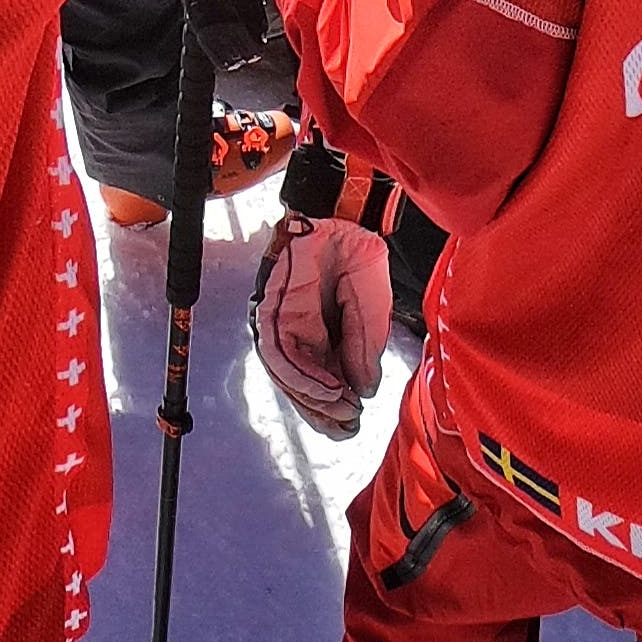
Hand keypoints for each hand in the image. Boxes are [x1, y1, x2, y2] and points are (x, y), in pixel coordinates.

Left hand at [251, 212, 392, 437]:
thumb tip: (366, 390)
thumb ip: (366, 346)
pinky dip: (303, 377)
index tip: (353, 423)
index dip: (337, 405)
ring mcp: (282, 325)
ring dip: (315, 399)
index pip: (325, 379)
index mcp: (324, 334)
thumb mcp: (371, 306)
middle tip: (345, 428)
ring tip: (340, 413)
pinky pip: (279, 354)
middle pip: (303, 384)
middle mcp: (299, 334)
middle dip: (324, 411)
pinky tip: (327, 390)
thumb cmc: (353, 254)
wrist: (340, 214)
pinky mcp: (270, 314)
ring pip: (289, 376)